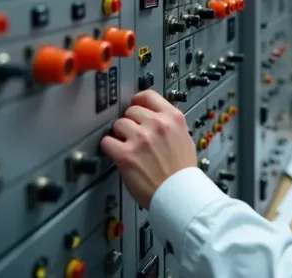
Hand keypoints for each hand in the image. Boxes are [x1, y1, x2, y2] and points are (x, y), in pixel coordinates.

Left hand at [100, 90, 196, 209]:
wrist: (179, 194)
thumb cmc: (182, 172)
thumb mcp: (184, 138)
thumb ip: (169, 125)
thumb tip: (153, 117)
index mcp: (173, 118)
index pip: (148, 96)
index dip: (138, 101)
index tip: (135, 106)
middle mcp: (157, 125)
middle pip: (130, 110)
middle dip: (130, 122)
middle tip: (132, 135)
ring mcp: (141, 139)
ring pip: (118, 124)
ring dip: (119, 134)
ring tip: (127, 146)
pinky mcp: (126, 155)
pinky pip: (107, 141)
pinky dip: (109, 147)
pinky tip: (117, 153)